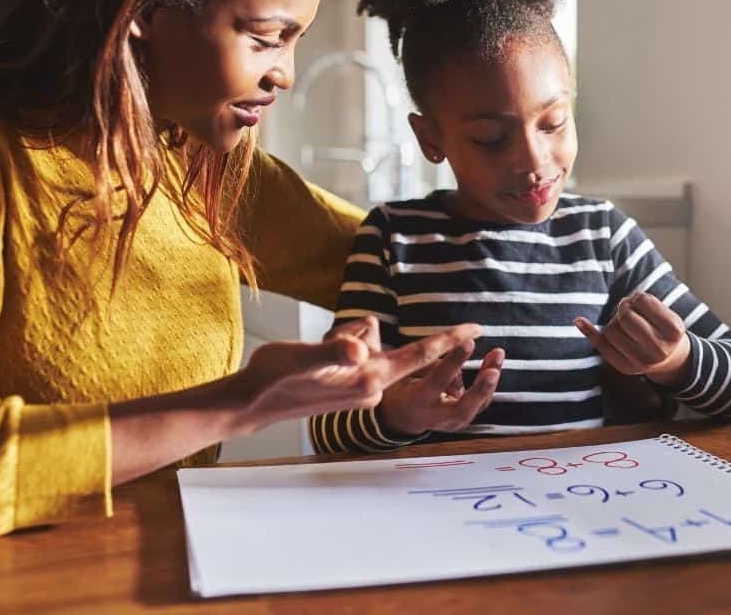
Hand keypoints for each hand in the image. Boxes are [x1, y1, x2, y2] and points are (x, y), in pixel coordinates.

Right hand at [236, 322, 485, 432]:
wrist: (252, 403)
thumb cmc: (276, 378)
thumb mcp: (304, 357)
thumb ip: (335, 352)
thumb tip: (360, 347)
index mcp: (369, 379)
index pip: (419, 355)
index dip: (448, 340)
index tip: (478, 327)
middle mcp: (371, 387)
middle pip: (384, 343)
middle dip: (360, 335)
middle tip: (325, 346)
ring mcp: (361, 389)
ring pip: (367, 344)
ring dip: (343, 340)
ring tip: (312, 357)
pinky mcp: (349, 388)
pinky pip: (356, 353)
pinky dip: (339, 348)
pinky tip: (312, 363)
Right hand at [378, 345, 504, 436]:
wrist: (403, 416)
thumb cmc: (405, 388)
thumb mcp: (407, 373)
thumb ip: (430, 364)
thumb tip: (457, 351)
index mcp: (418, 401)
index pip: (438, 380)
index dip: (454, 361)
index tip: (468, 342)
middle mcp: (437, 416)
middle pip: (463, 408)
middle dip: (480, 389)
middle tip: (494, 372)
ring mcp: (452, 422)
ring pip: (477, 405)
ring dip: (491, 380)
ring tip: (497, 354)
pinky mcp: (462, 420)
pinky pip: (480, 402)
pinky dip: (489, 383)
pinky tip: (493, 363)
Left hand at [574, 292, 690, 386]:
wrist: (669, 359)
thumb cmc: (662, 329)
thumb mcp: (665, 313)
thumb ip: (643, 304)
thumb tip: (614, 305)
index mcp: (674, 330)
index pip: (642, 301)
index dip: (637, 297)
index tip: (640, 302)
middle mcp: (659, 349)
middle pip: (625, 316)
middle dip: (623, 308)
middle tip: (628, 310)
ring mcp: (642, 361)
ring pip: (611, 329)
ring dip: (614, 321)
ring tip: (627, 325)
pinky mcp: (625, 367)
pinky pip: (602, 345)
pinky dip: (589, 331)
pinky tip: (579, 321)